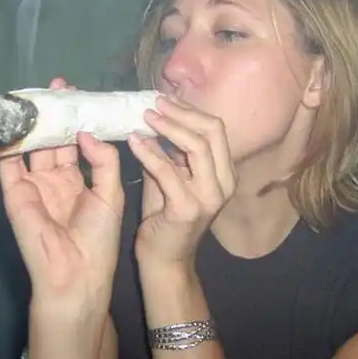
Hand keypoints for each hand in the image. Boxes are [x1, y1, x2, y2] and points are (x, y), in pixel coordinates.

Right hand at [0, 77, 123, 317]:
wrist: (75, 273)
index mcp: (79, 179)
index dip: (77, 120)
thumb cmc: (98, 237)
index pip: (76, 142)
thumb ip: (103, 159)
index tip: (79, 95)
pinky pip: (7, 164)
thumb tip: (86, 131)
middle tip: (58, 86)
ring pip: (30, 146)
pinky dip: (5, 143)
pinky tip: (9, 120)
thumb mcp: (110, 193)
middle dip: (55, 114)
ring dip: (32, 122)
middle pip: (52, 139)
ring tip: (35, 95)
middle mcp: (54, 178)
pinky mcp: (15, 192)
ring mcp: (33, 184)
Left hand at [127, 95, 236, 266]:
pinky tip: (133, 142)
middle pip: (212, 131)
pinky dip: (149, 152)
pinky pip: (168, 171)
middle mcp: (224, 182)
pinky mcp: (188, 209)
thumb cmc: (165, 217)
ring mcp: (210, 196)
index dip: (190, 110)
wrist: (164, 260)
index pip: (216, 128)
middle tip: (154, 102)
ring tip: (144, 116)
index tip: (164, 98)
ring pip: (197, 146)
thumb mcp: (170, 176)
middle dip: (182, 112)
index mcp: (224, 172)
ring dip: (168, 126)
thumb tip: (154, 117)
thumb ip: (167, 151)